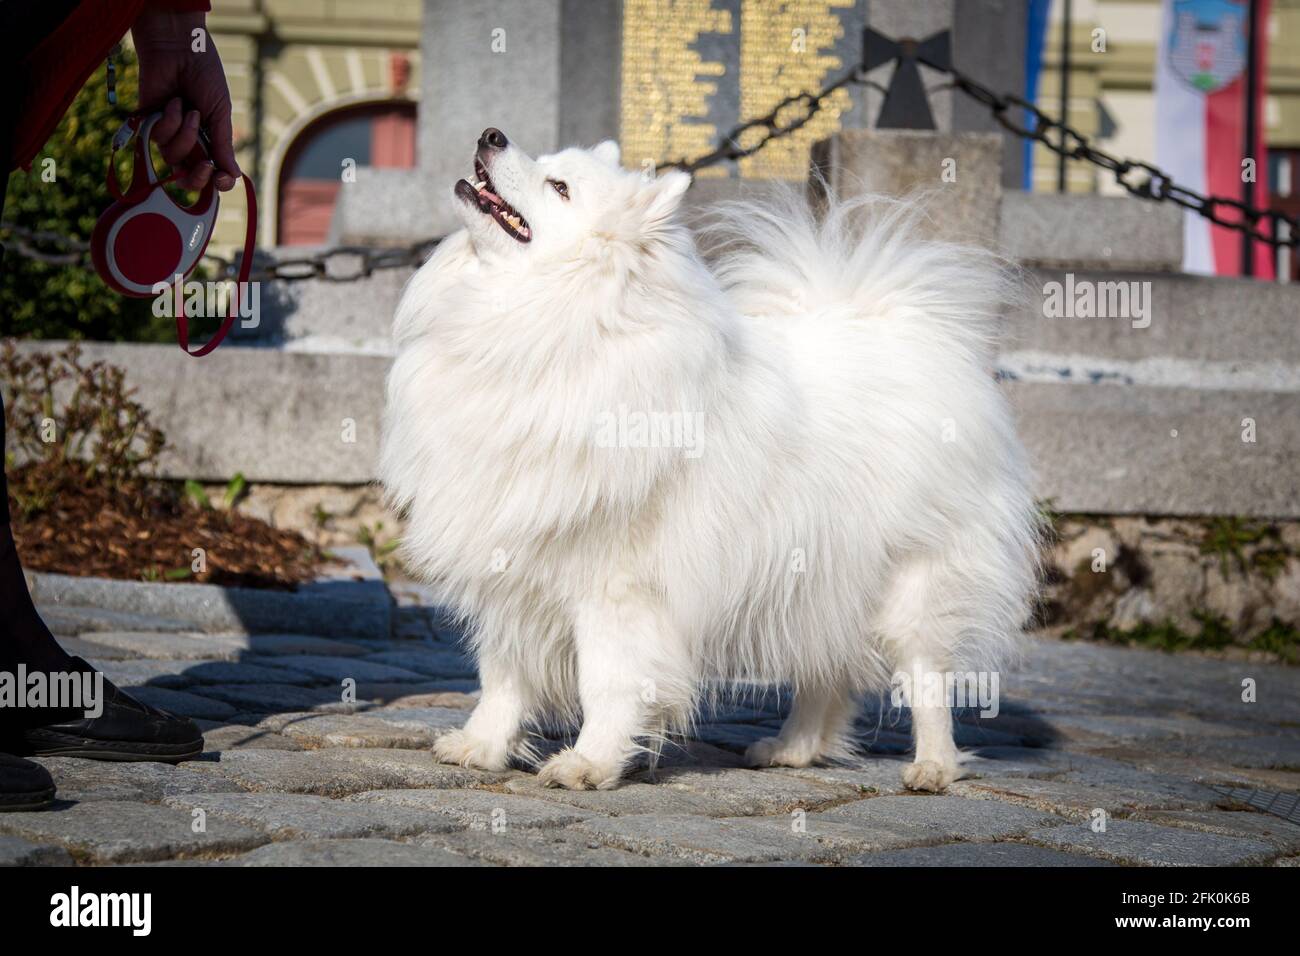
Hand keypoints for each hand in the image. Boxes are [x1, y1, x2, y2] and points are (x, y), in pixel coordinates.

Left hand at [131, 9, 240, 191]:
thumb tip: (234, 175)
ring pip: (172, 156)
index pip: (211, 174)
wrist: (179, 49)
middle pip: (187, 177)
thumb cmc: (204, 75)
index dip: (216, 183)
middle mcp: (187, 140)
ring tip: (189, 109)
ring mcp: (167, 132)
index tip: (222, 178)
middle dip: (196, 177)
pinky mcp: (148, 122)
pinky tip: (173, 101)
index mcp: (209, 140)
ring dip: (185, 135)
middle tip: (205, 166)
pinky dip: (169, 120)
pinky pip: (158, 137)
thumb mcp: (220, 112)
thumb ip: (223, 145)